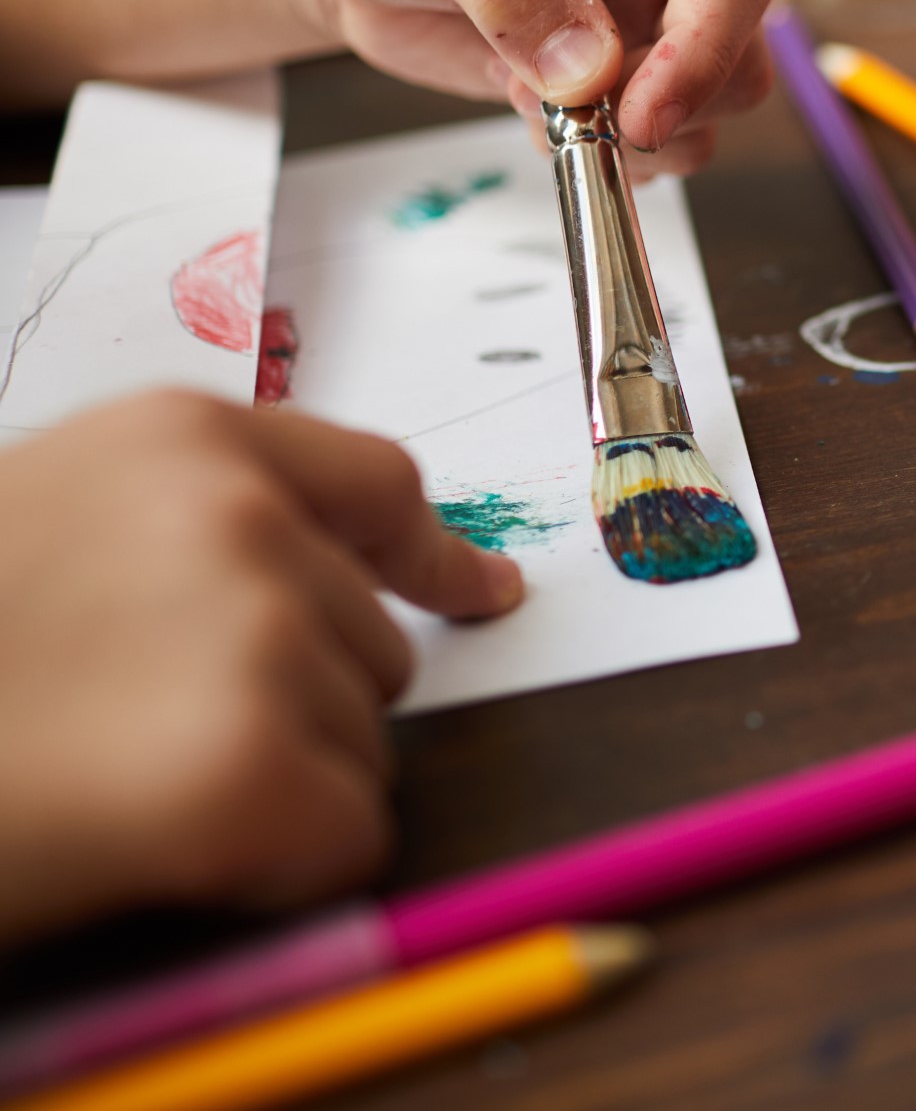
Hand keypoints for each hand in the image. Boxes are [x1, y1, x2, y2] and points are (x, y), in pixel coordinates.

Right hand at [0, 393, 522, 945]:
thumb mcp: (42, 531)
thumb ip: (178, 535)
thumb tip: (350, 595)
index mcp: (178, 437)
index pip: (378, 486)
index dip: (427, 557)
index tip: (480, 593)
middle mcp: (239, 516)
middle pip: (373, 641)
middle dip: (295, 704)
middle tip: (131, 736)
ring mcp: (254, 635)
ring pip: (364, 744)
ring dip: (278, 783)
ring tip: (111, 782)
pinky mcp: (253, 768)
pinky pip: (348, 837)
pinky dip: (276, 869)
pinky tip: (152, 852)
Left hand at [285, 0, 776, 175]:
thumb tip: (590, 70)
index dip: (705, 43)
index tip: (644, 112)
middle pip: (740, 49)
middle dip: (677, 103)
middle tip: (585, 121)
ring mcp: (644, 19)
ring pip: (708, 108)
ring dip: (636, 138)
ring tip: (534, 103)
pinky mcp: (613, 77)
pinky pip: (653, 142)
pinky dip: (602, 154)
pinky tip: (527, 111)